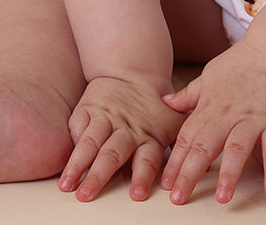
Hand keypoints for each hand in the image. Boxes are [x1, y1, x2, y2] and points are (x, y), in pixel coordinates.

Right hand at [59, 76, 184, 201]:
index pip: (147, 157)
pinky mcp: (87, 111)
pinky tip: (64, 162)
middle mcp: (126, 129)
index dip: (142, 175)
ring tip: (68, 185)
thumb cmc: (154, 105)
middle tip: (87, 196)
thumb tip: (201, 164)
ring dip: (78, 165)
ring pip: (90, 143)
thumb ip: (181, 142)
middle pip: (112, 154)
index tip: (137, 195)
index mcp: (149, 135)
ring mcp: (104, 119)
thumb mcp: (173, 119)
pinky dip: (72, 143)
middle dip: (99, 176)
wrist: (132, 69)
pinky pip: (78, 127)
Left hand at [160, 46, 265, 204]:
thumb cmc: (242, 62)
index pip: (187, 138)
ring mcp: (252, 120)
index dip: (175, 161)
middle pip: (205, 147)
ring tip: (221, 198)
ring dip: (229, 174)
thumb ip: (189, 94)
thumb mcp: (209, 74)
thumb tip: (167, 103)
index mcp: (210, 107)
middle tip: (179, 198)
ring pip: (237, 149)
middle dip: (190, 174)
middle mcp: (228, 116)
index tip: (165, 183)